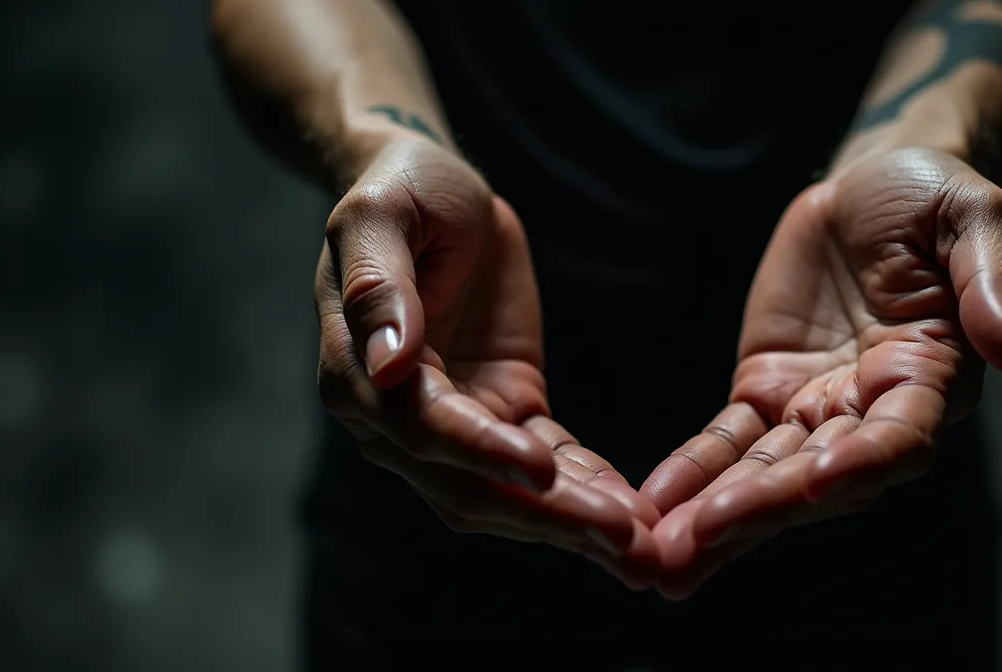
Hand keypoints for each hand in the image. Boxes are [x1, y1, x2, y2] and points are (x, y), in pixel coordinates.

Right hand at [315, 137, 660, 587]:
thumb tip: (386, 367)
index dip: (481, 452)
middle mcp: (399, 416)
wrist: (438, 188)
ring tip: (643, 548)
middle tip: (622, 538)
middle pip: (472, 482)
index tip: (542, 470)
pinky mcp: (506, 409)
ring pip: (513, 491)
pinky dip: (588, 489)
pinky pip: (549, 459)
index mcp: (358, 372)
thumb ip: (378, 288)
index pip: (423, 427)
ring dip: (575, 522)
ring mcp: (456, 420)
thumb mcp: (379, 217)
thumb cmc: (402, 191)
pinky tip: (634, 515)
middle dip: (548, 515)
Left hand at [641, 148, 1001, 597]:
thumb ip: (994, 282)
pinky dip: (693, 472)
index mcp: (931, 377)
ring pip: (764, 472)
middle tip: (695, 548)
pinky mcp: (767, 390)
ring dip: (714, 515)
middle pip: (816, 475)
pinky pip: (728, 440)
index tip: (811, 483)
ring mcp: (815, 407)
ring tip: (661, 559)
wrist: (872, 183)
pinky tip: (655, 505)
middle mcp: (872, 410)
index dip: (858, 463)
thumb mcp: (974, 218)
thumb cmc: (935, 197)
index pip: (897, 440)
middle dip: (759, 511)